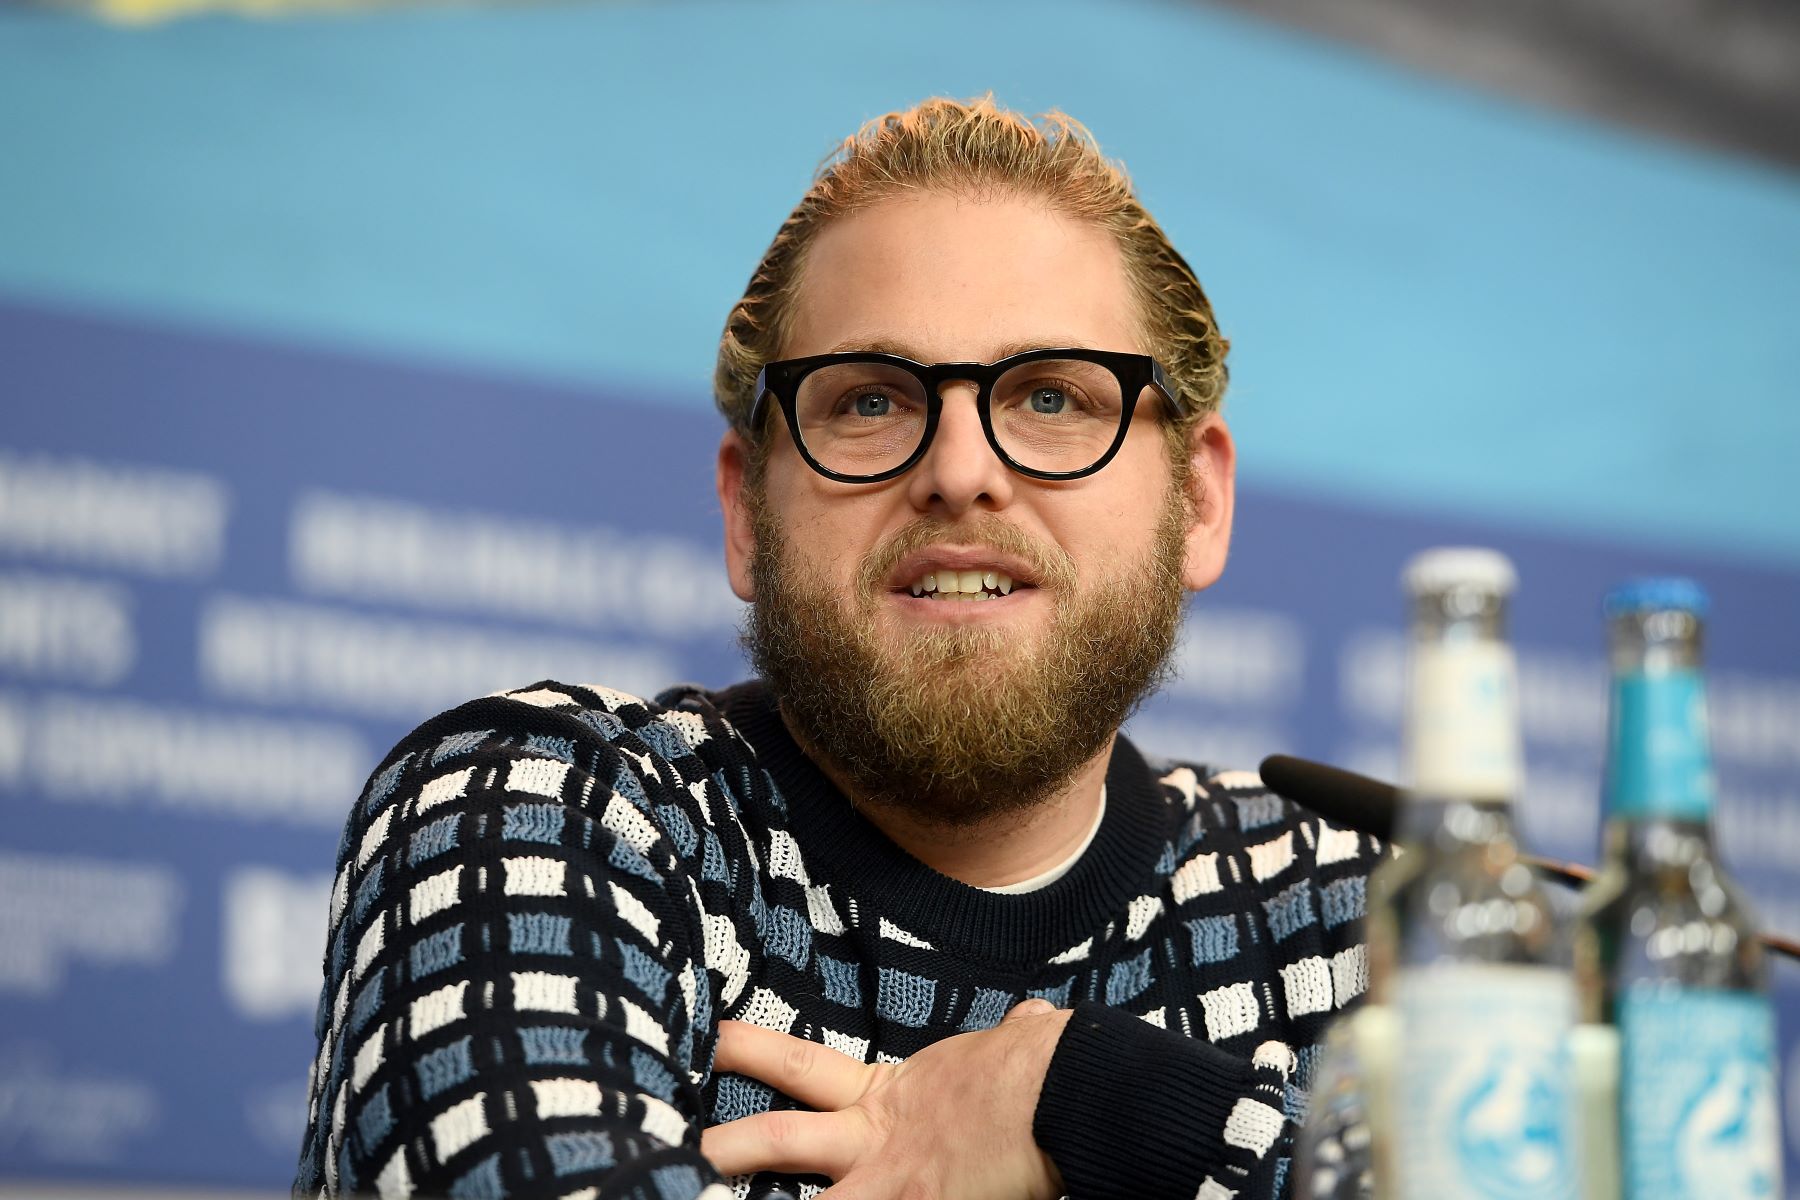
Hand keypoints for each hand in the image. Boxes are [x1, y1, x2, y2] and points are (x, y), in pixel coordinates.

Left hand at [701, 999, 1072, 1199]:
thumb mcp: (1018, 1049)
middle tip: (666, 1143)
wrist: (1062, 1094)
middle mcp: (873, 1141)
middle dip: (720, 1147)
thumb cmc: (1044, 1070)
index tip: (712, 1041)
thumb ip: (1014, 1039)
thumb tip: (1032, 1022)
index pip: (806, 1070)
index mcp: (891, 1095)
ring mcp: (887, 1185)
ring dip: (747, 1192)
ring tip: (686, 1191)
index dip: (754, 1053)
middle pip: (775, 1138)